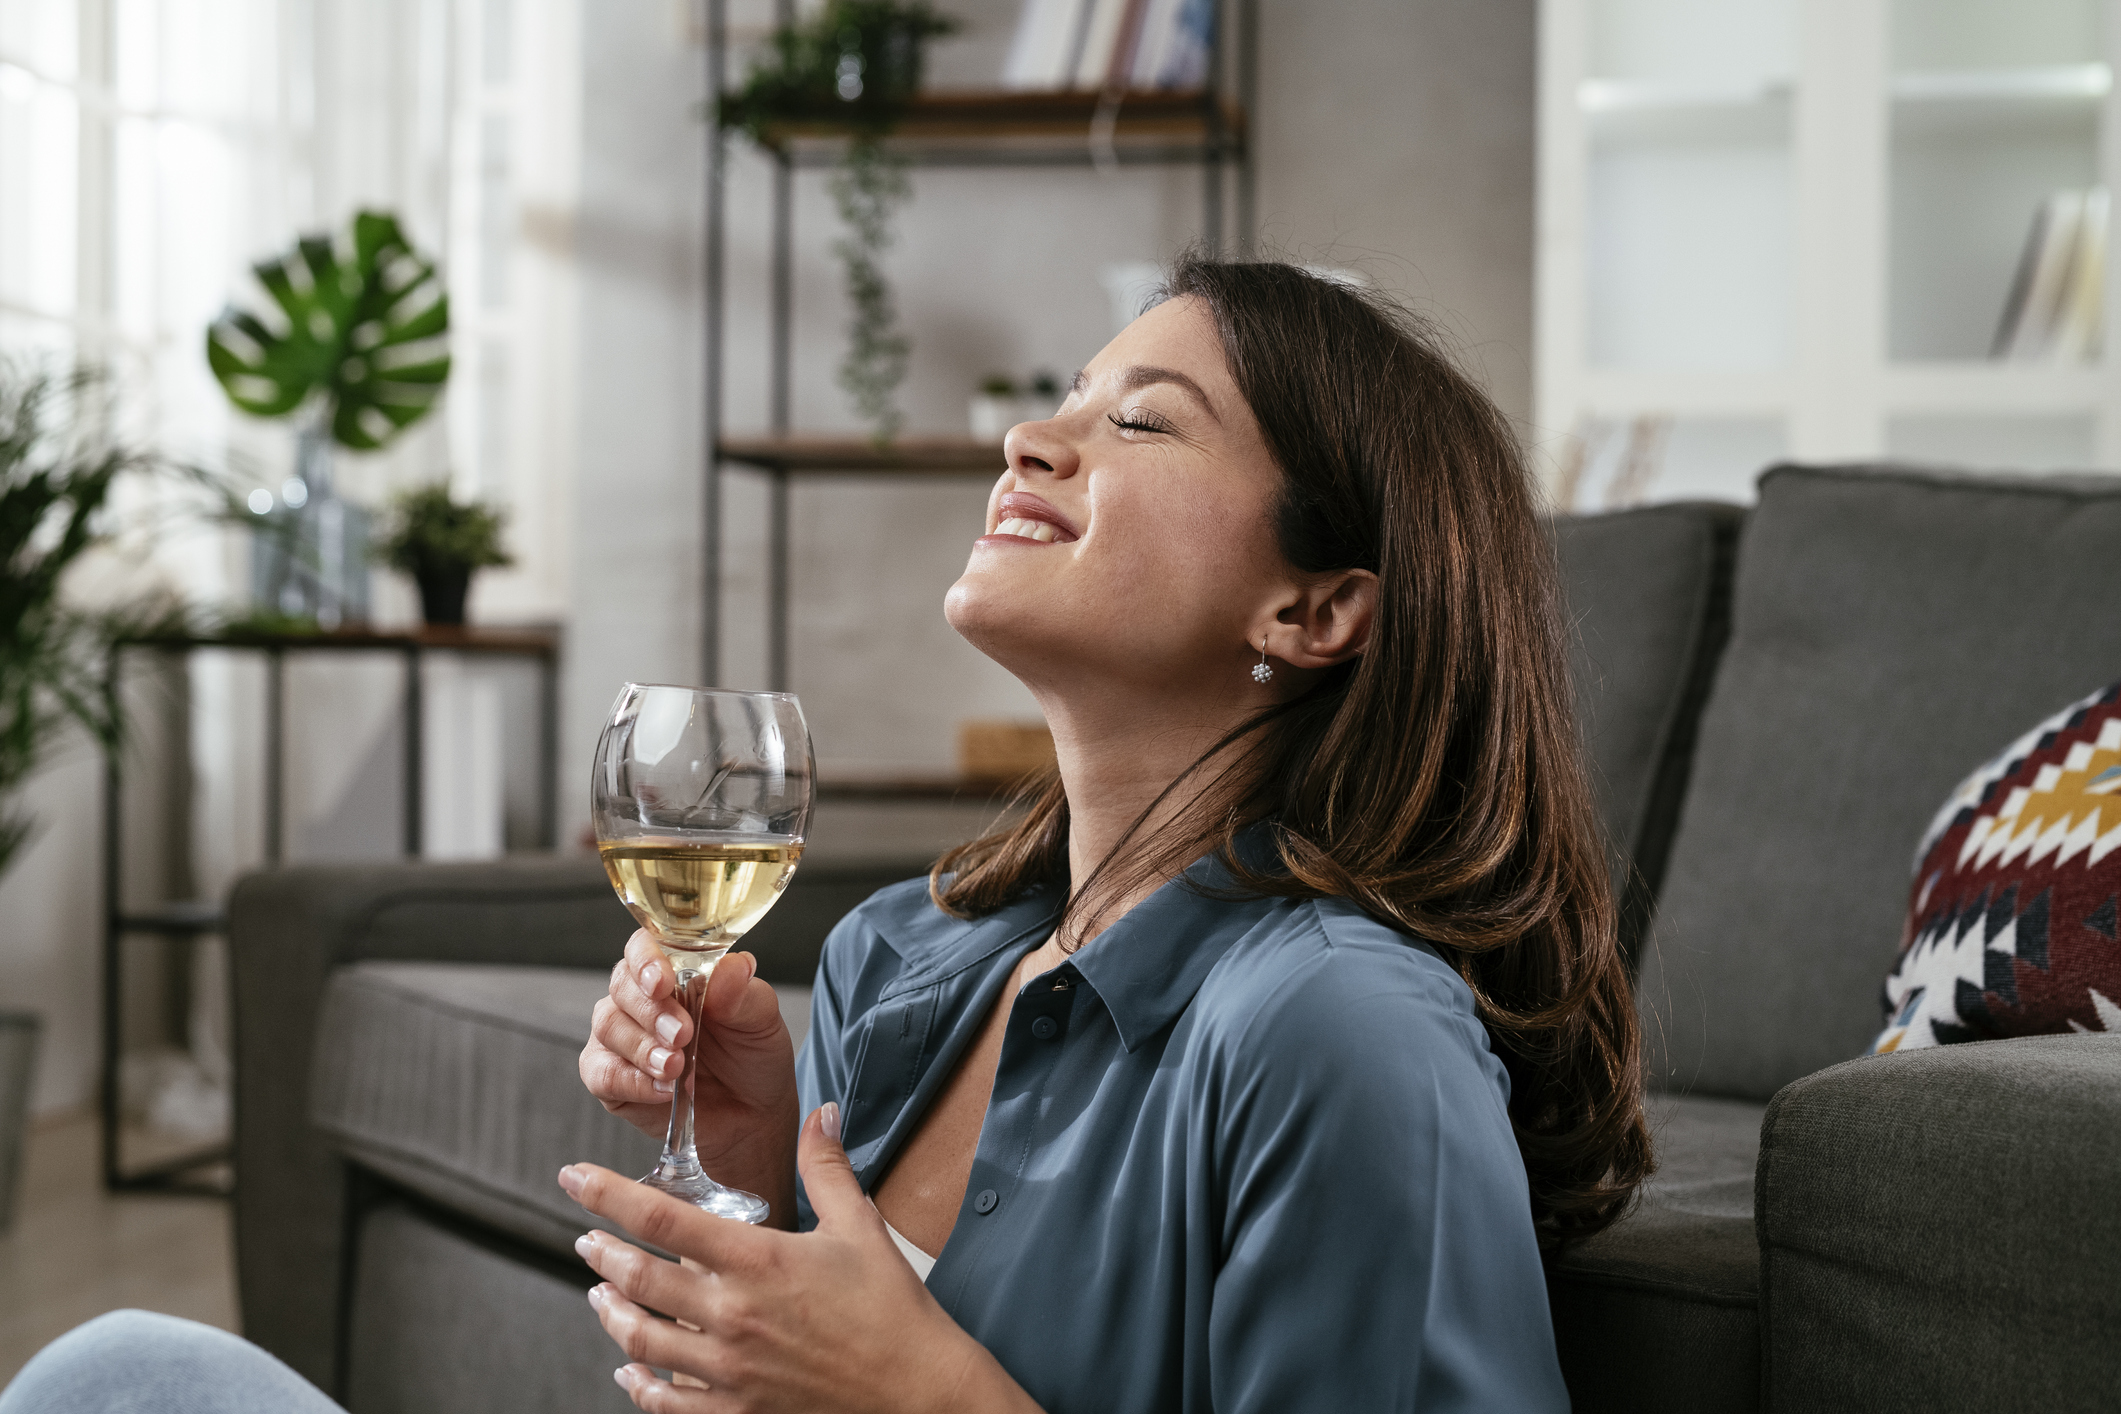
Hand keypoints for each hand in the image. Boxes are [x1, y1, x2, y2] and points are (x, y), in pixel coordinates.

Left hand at [561, 1104, 1041, 1413]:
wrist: (917, 1390)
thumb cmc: (892, 1309)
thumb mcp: (860, 1226)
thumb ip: (827, 1167)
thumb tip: (821, 1113)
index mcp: (757, 1261)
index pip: (660, 1217)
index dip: (607, 1194)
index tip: (575, 1177)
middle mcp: (732, 1315)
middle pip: (638, 1280)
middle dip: (602, 1254)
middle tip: (586, 1239)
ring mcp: (730, 1370)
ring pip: (642, 1340)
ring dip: (610, 1314)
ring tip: (599, 1296)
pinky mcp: (737, 1411)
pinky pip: (668, 1403)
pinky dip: (640, 1386)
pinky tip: (630, 1372)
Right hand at [580, 931, 800, 1223]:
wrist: (751, 1116)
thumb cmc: (753, 1056)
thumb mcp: (761, 1021)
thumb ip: (743, 993)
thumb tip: (734, 966)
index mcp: (676, 970)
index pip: (644, 947)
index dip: (646, 960)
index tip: (663, 981)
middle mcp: (642, 998)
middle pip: (622, 986)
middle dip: (651, 1011)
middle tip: (682, 1034)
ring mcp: (622, 1036)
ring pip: (608, 1026)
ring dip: (643, 1047)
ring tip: (676, 1067)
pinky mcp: (611, 1077)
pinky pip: (601, 1072)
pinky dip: (630, 1080)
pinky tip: (662, 1089)